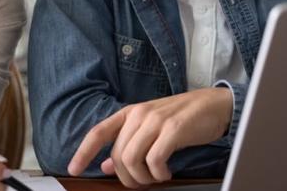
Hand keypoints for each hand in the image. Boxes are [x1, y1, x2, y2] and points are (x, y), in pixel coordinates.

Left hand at [68, 87, 231, 187]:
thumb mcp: (150, 128)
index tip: (73, 169)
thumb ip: (128, 143)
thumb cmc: (181, 118)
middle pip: (118, 155)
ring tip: (156, 178)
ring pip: (132, 159)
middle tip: (142, 183)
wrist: (213, 104)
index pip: (98, 132)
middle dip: (127, 177)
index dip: (83, 152)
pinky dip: (158, 174)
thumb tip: (107, 165)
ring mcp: (155, 120)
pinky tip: (166, 173)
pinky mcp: (173, 129)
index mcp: (129, 113)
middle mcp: (139, 114)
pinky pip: (154, 160)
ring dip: (143, 177)